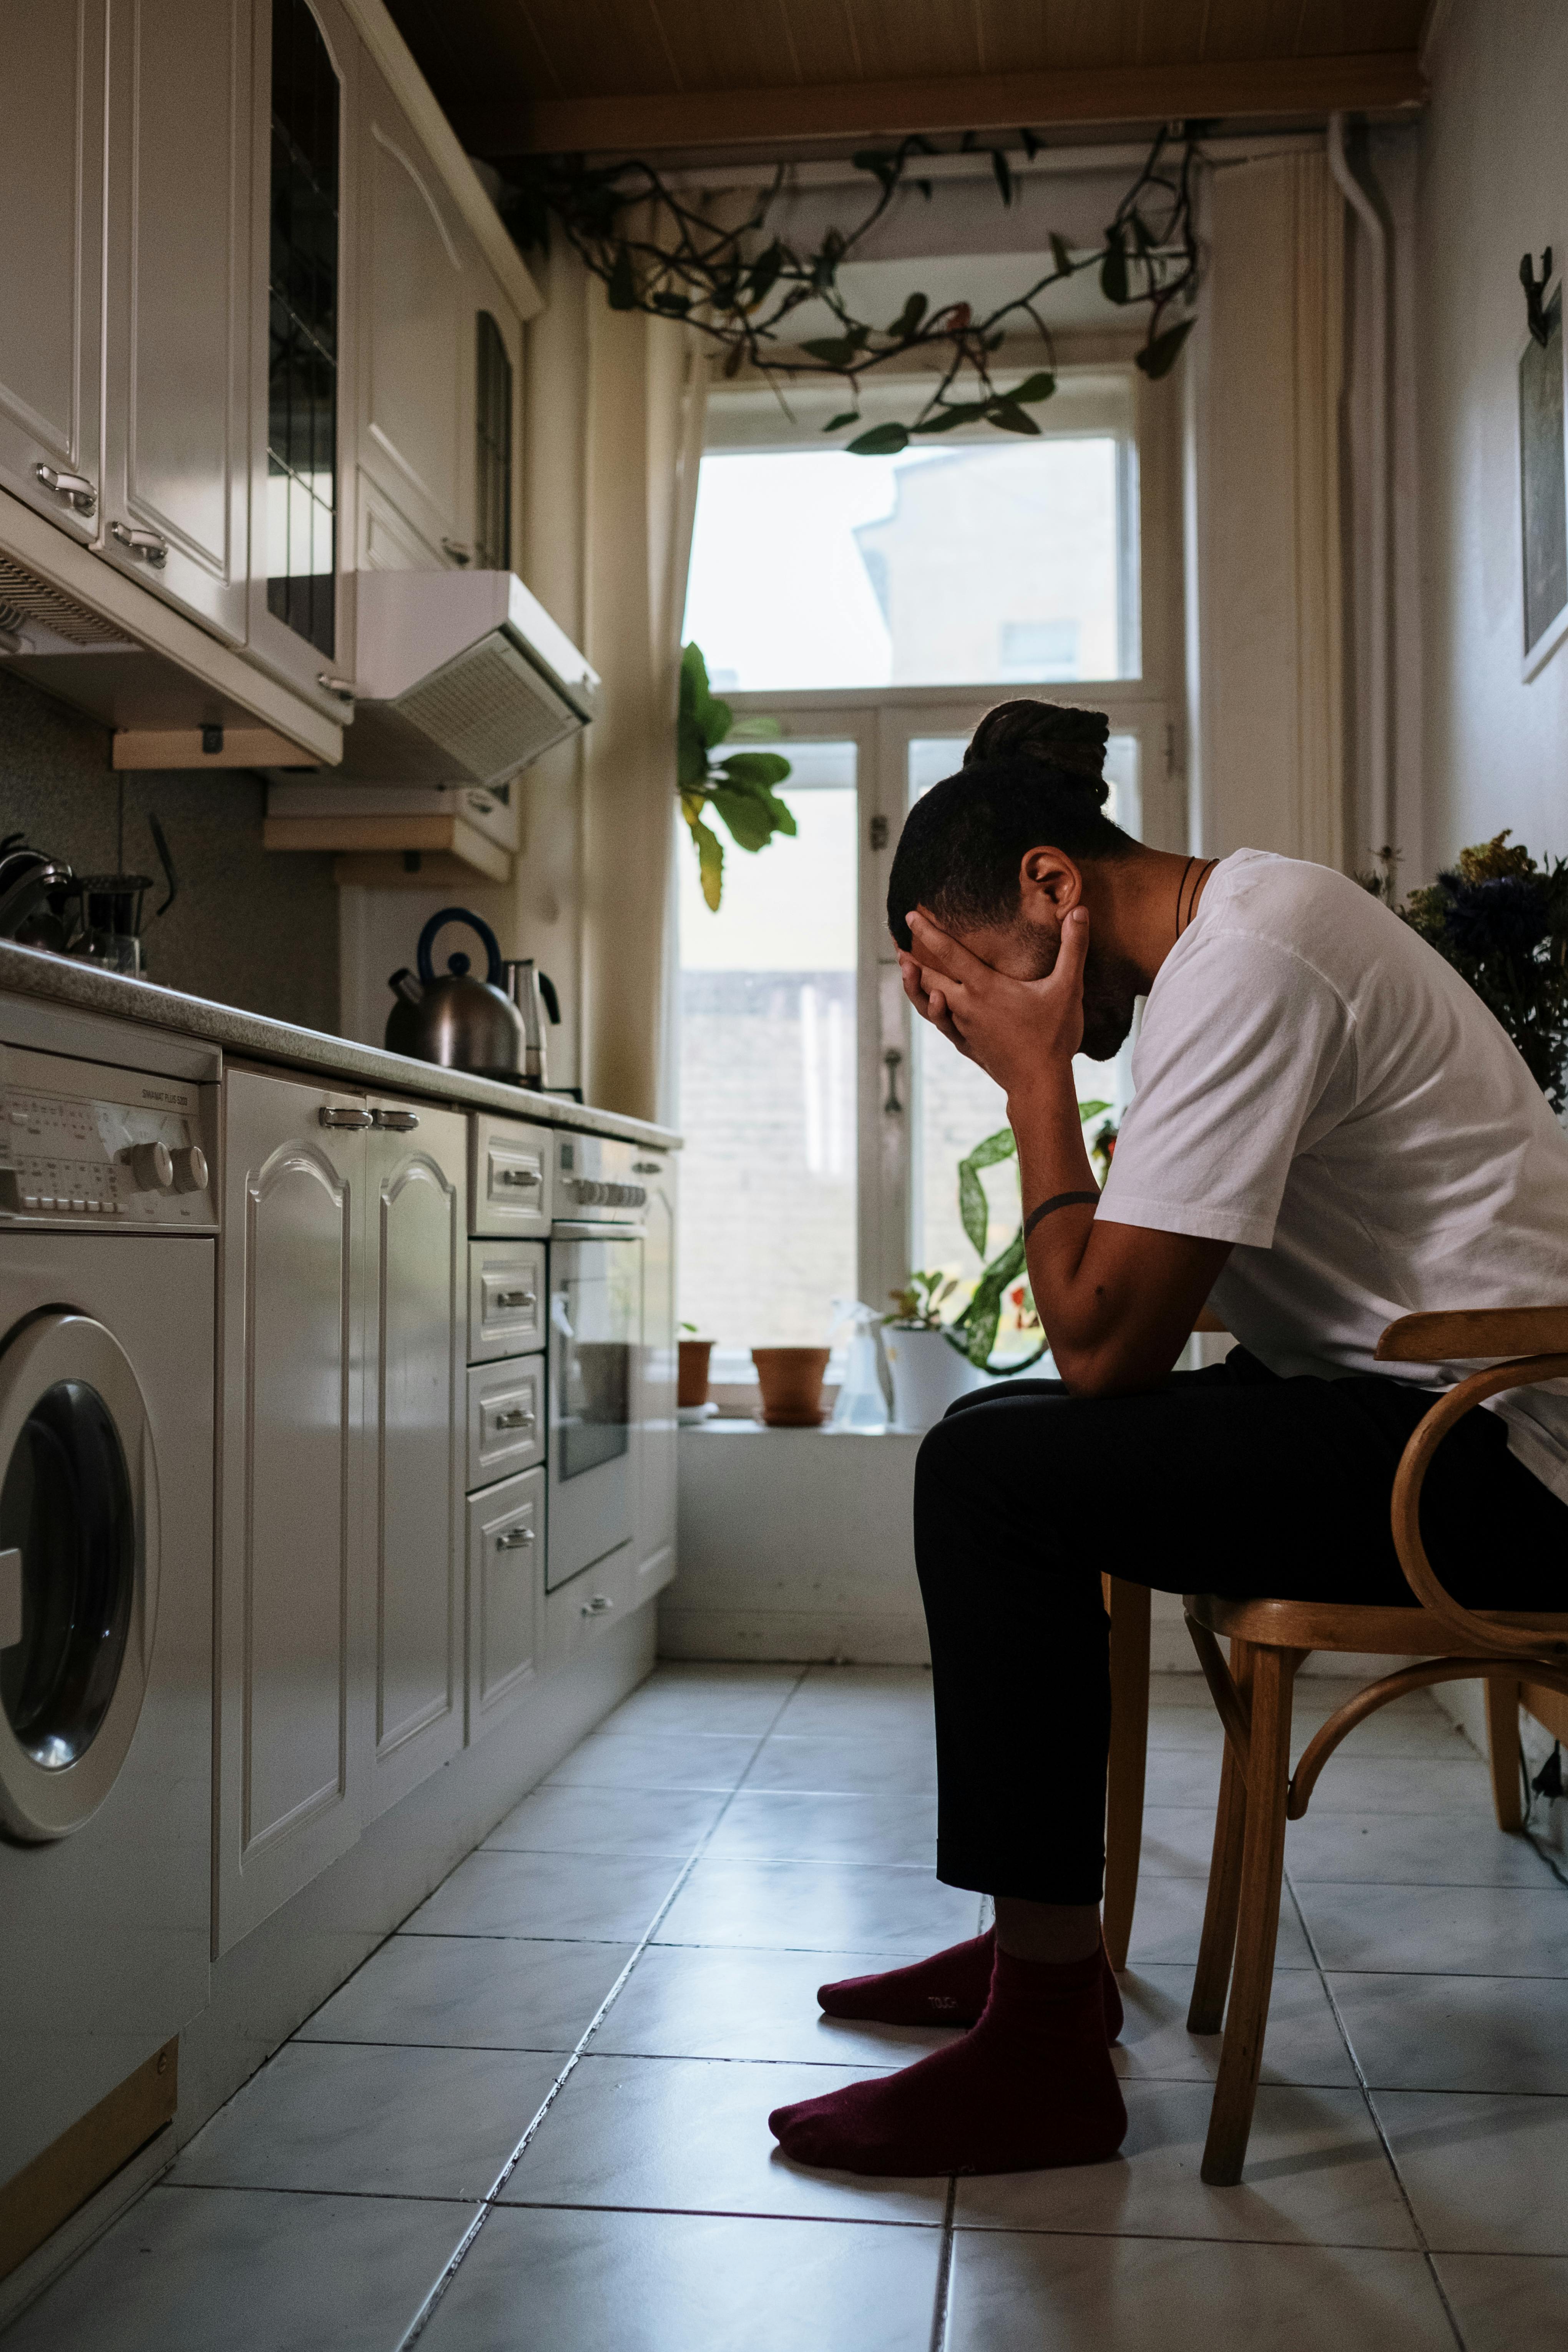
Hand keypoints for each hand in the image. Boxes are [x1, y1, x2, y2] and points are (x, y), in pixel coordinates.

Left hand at [899, 905, 1088, 1094]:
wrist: (1039, 1083)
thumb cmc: (1053, 1036)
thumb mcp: (1068, 988)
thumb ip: (1073, 948)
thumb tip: (1080, 911)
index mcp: (984, 987)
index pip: (948, 952)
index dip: (927, 932)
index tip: (910, 917)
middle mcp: (966, 1005)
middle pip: (929, 977)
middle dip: (911, 959)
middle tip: (896, 944)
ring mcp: (963, 1027)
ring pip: (928, 1003)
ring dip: (915, 985)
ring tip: (906, 969)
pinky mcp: (967, 1045)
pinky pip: (941, 1025)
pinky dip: (931, 1010)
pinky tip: (933, 1004)